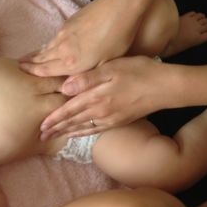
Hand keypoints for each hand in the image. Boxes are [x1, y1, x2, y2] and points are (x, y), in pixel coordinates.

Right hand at [20, 0, 140, 76]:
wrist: (119, 6)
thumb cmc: (117, 38)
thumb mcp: (105, 64)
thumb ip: (86, 77)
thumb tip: (69, 89)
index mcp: (71, 63)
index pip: (45, 71)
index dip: (32, 73)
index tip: (20, 74)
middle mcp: (63, 49)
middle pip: (41, 59)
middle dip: (29, 64)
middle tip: (17, 68)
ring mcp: (64, 34)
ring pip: (46, 48)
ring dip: (36, 54)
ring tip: (26, 58)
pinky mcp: (69, 23)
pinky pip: (53, 38)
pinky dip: (47, 44)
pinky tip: (47, 46)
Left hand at [39, 56, 165, 139]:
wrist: (166, 87)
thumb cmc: (140, 71)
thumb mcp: (112, 68)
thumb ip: (88, 78)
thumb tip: (65, 88)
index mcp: (96, 97)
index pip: (68, 110)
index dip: (53, 118)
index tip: (40, 125)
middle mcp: (100, 111)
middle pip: (72, 122)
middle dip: (55, 129)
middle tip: (40, 137)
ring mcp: (110, 118)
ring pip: (82, 127)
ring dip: (66, 133)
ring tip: (53, 138)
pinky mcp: (118, 121)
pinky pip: (95, 129)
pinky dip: (82, 133)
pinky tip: (76, 134)